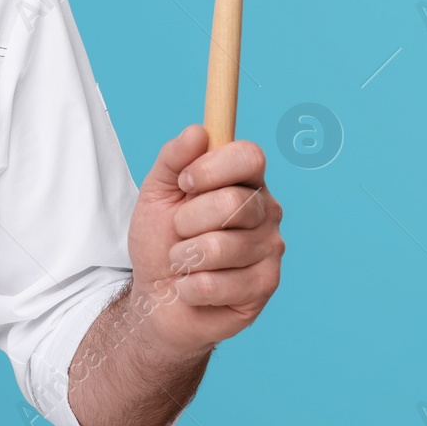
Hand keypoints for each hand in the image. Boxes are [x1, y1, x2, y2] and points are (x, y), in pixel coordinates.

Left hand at [125, 124, 284, 358]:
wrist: (156, 293)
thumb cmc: (161, 239)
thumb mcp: (156, 191)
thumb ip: (174, 158)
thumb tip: (198, 131)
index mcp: (243, 181)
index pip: (250, 156)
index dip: (212, 167)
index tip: (185, 182)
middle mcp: (265, 211)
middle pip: (233, 202)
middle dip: (187, 219)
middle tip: (178, 231)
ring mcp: (270, 249)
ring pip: (220, 246)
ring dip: (184, 256)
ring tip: (183, 260)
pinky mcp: (265, 286)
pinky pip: (216, 283)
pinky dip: (189, 286)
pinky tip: (191, 287)